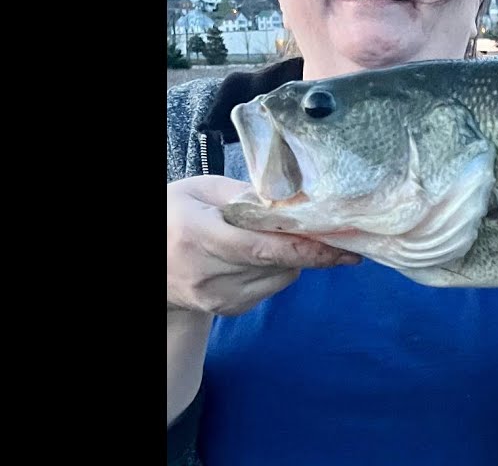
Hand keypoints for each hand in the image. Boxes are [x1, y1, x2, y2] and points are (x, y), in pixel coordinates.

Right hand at [167, 175, 360, 315]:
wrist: (150, 263)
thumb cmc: (176, 216)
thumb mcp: (201, 191)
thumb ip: (245, 194)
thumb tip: (293, 198)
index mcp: (197, 235)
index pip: (261, 249)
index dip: (306, 250)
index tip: (342, 247)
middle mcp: (206, 273)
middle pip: (278, 264)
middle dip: (309, 247)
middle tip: (331, 231)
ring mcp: (217, 297)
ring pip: (281, 277)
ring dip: (291, 257)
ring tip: (274, 237)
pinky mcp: (228, 310)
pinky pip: (272, 287)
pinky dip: (277, 270)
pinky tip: (258, 255)